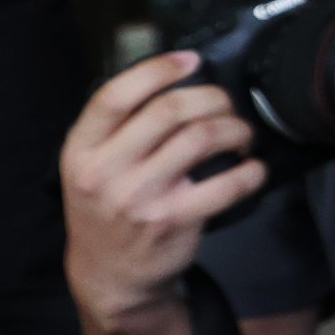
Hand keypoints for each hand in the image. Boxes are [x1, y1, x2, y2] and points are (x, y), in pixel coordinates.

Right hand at [64, 52, 264, 330]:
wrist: (109, 274)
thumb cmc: (107, 209)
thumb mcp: (90, 166)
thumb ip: (119, 128)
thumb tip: (173, 80)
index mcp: (81, 150)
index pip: (115, 96)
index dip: (157, 70)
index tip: (190, 60)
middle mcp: (105, 172)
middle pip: (168, 110)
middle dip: (211, 98)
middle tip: (226, 105)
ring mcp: (139, 197)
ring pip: (201, 138)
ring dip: (235, 129)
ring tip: (242, 134)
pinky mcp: (173, 221)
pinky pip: (226, 185)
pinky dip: (250, 172)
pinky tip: (253, 168)